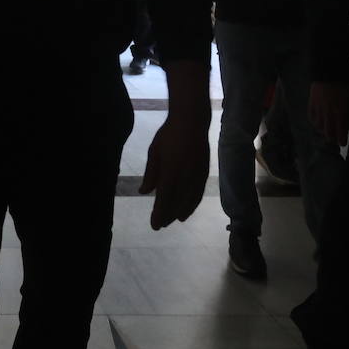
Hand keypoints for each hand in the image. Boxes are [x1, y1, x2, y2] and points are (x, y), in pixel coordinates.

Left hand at [139, 112, 209, 227]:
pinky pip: (199, 193)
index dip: (159, 214)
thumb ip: (150, 174)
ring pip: (190, 201)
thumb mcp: (154, 152)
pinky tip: (189, 208)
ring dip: (182, 212)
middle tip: (161, 224)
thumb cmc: (168, 136)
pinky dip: (193, 204)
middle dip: (168, 216)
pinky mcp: (204, 173)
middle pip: (177, 204)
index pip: (164, 200)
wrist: (191, 122)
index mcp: (171, 173)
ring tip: (175, 220)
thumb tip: (144, 192)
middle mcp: (185, 178)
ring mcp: (197, 176)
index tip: (154, 225)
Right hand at [309, 81, 348, 146]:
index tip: (343, 144)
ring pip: (319, 126)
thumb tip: (348, 122)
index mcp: (341, 111)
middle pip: (328, 131)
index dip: (341, 138)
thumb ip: (348, 112)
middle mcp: (329, 112)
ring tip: (326, 133)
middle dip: (332, 138)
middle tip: (334, 140)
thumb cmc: (343, 86)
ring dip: (323, 131)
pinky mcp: (312, 104)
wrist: (329, 73)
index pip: (341, 129)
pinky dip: (314, 122)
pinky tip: (317, 124)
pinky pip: (311, 117)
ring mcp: (319, 108)